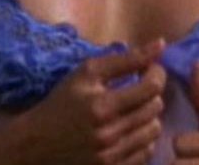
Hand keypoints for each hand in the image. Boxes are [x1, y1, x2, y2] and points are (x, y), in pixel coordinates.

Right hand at [19, 38, 166, 164]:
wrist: (37, 142)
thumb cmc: (63, 101)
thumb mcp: (87, 72)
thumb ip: (126, 59)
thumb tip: (161, 44)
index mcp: (102, 106)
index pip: (151, 88)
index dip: (156, 74)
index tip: (149, 70)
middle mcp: (110, 135)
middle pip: (155, 109)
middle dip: (151, 93)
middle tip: (139, 88)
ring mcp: (112, 157)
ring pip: (154, 131)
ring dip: (149, 116)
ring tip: (134, 109)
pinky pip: (146, 152)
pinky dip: (142, 138)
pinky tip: (129, 129)